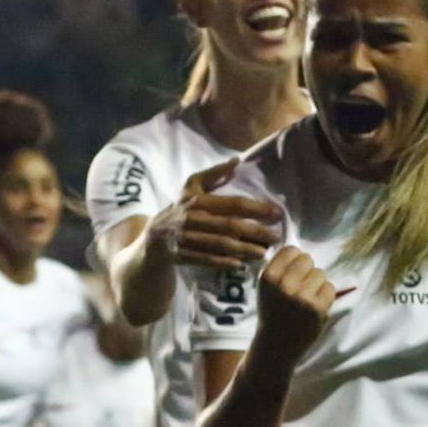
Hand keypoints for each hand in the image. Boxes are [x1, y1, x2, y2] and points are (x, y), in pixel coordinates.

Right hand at [150, 159, 283, 271]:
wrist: (150, 242)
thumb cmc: (177, 211)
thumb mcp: (189, 189)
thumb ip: (212, 174)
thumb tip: (236, 161)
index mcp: (196, 199)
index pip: (231, 203)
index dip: (255, 208)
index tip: (276, 213)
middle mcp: (189, 217)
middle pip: (228, 225)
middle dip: (255, 232)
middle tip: (276, 237)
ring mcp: (183, 237)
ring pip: (218, 244)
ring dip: (243, 250)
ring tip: (263, 253)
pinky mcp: (178, 255)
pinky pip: (204, 260)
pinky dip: (222, 263)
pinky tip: (240, 265)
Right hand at [255, 246, 345, 362]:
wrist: (276, 345)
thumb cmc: (273, 313)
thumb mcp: (267, 288)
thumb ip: (280, 268)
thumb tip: (301, 250)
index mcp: (268, 277)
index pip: (290, 250)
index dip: (295, 259)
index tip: (293, 271)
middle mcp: (283, 285)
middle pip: (307, 259)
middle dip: (307, 270)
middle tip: (302, 286)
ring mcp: (301, 297)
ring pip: (320, 274)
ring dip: (317, 284)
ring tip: (307, 299)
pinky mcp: (316, 308)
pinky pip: (329, 288)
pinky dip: (325, 296)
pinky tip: (315, 306)